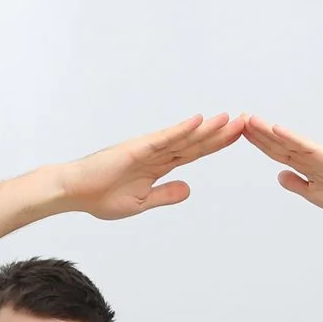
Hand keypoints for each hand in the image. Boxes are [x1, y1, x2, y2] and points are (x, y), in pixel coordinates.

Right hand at [50, 113, 246, 220]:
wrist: (74, 192)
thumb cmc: (100, 196)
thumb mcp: (141, 202)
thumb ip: (165, 194)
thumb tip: (189, 189)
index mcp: (159, 166)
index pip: (195, 152)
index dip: (217, 144)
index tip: (239, 136)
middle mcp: (157, 153)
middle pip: (196, 141)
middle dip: (222, 132)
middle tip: (248, 121)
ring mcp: (147, 149)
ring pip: (185, 137)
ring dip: (208, 128)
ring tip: (232, 119)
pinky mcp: (136, 148)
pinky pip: (164, 138)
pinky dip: (182, 129)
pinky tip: (199, 122)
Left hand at [243, 117, 322, 215]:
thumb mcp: (312, 194)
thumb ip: (295, 184)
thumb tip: (279, 175)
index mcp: (302, 165)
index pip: (274, 151)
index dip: (258, 141)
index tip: (241, 131)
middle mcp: (306, 155)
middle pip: (276, 142)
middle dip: (257, 131)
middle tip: (238, 118)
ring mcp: (315, 154)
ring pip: (286, 140)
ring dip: (268, 130)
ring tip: (250, 119)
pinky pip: (304, 145)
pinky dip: (290, 137)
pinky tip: (276, 129)